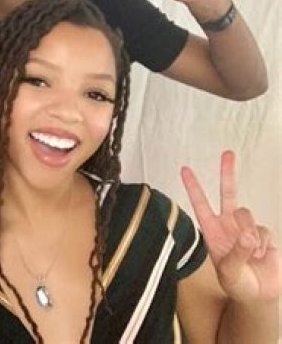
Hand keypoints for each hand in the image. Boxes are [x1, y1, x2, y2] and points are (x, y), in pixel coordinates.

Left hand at [181, 151, 280, 301]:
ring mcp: (245, 228)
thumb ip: (237, 253)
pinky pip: (264, 231)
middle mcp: (227, 224)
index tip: (184, 169)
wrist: (258, 295)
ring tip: (250, 251)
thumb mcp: (229, 272)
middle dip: (227, 173)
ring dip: (249, 233)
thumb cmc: (236, 284)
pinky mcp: (263, 234)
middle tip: (227, 153)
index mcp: (211, 230)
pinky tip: (261, 256)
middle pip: (227, 193)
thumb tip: (248, 236)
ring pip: (247, 214)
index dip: (193, 187)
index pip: (200, 204)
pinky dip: (263, 245)